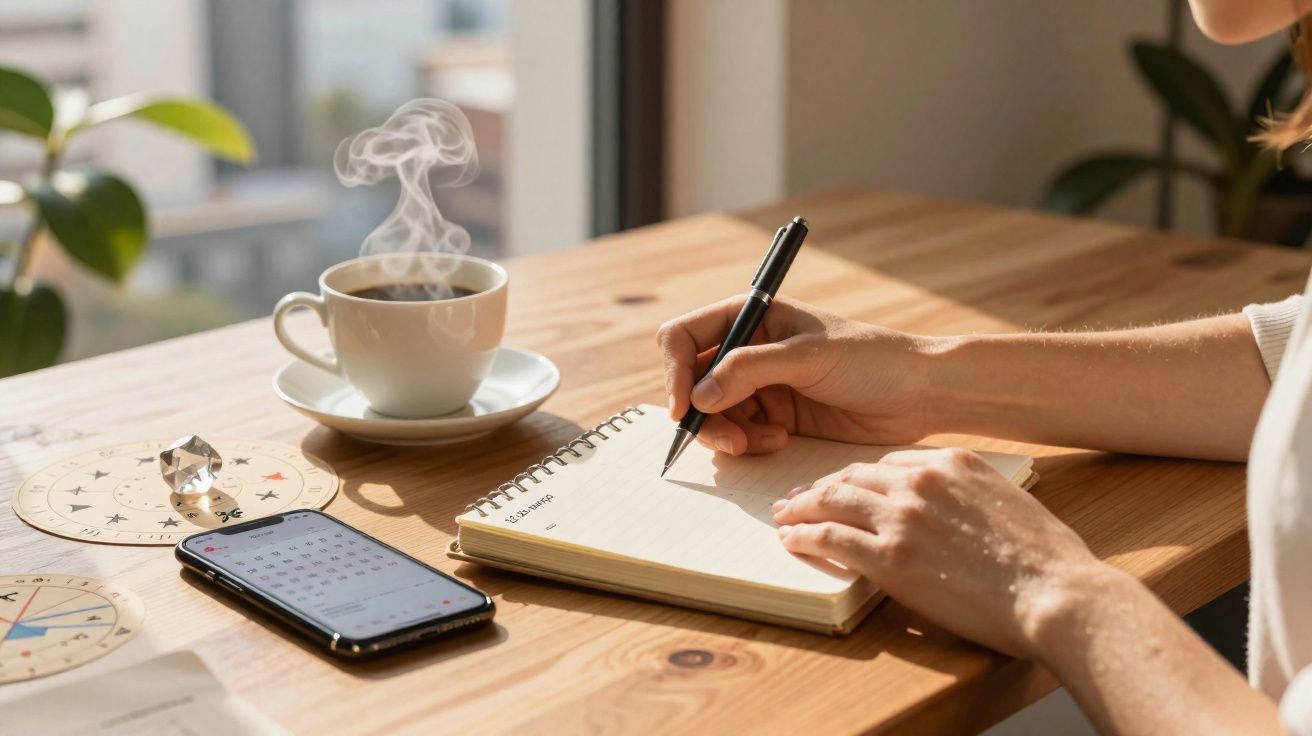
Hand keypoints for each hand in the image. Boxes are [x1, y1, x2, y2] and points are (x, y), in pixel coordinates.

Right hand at [656, 296, 934, 454]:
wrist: (918, 394)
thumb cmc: (870, 360)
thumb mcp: (806, 357)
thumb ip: (748, 370)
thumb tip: (699, 396)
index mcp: (751, 315)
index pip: (685, 337)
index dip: (675, 371)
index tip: (684, 406)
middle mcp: (748, 348)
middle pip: (692, 382)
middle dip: (703, 413)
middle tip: (730, 440)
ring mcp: (760, 384)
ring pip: (713, 414)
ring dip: (728, 433)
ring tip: (763, 442)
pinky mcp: (775, 416)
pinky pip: (739, 433)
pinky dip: (750, 443)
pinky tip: (780, 441)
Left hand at [772, 447, 1104, 657]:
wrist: (1055, 592)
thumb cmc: (1045, 560)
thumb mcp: (1008, 504)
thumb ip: (969, 497)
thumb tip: (950, 513)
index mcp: (953, 463)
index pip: (887, 464)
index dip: (857, 477)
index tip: (843, 485)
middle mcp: (922, 481)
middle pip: (853, 476)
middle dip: (822, 487)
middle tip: (800, 497)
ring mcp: (902, 517)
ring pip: (833, 500)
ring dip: (802, 507)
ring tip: (786, 516)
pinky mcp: (890, 557)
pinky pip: (830, 537)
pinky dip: (804, 536)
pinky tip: (792, 540)